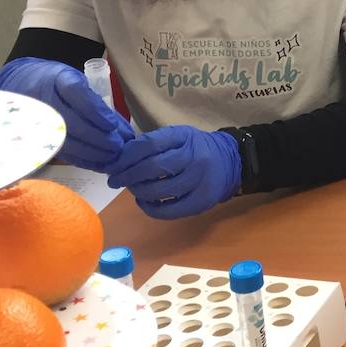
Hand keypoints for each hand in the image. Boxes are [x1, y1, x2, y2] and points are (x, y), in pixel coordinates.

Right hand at [0, 57, 133, 170]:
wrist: (22, 85)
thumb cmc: (59, 83)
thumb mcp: (78, 81)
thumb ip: (97, 102)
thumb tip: (122, 131)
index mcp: (58, 79)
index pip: (76, 93)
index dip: (95, 111)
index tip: (112, 125)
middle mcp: (44, 99)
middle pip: (71, 122)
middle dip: (98, 138)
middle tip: (118, 146)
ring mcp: (36, 119)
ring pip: (65, 141)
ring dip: (91, 152)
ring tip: (111, 156)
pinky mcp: (35, 136)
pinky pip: (60, 151)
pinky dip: (81, 159)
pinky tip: (98, 163)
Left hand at [104, 125, 241, 219]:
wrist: (232, 161)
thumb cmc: (196, 148)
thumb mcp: (178, 136)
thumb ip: (152, 144)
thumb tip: (119, 160)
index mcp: (185, 137)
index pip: (149, 145)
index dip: (126, 156)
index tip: (114, 165)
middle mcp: (195, 157)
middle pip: (152, 168)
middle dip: (127, 176)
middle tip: (115, 180)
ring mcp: (200, 180)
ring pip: (159, 190)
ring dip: (138, 191)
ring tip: (133, 189)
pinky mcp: (202, 201)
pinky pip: (170, 210)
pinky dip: (151, 208)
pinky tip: (145, 202)